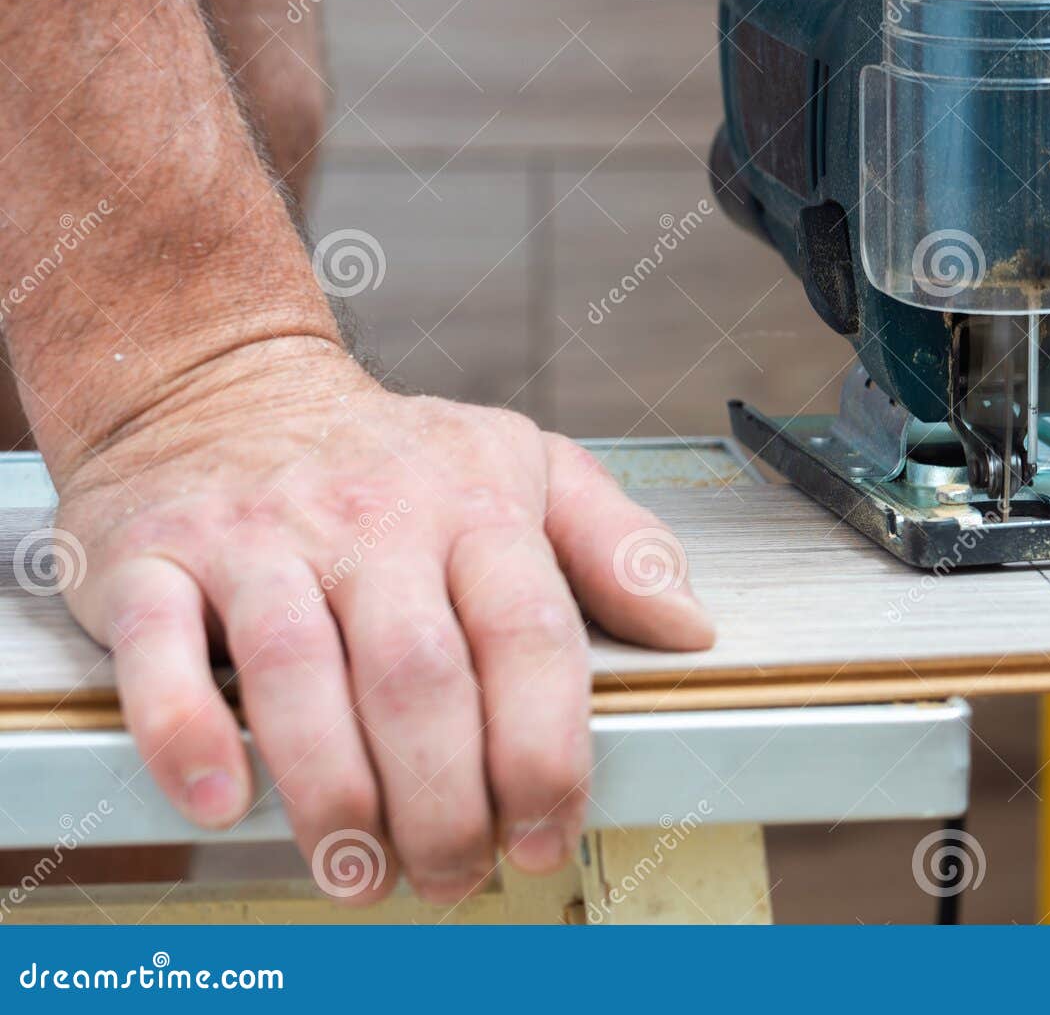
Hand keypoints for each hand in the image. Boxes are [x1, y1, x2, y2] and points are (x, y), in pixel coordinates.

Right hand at [53, 337, 714, 903]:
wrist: (220, 380)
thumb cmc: (389, 450)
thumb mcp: (525, 462)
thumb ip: (615, 543)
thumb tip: (689, 628)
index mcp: (474, 505)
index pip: (528, 636)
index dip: (545, 751)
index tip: (545, 831)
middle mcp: (371, 519)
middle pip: (419, 675)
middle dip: (445, 799)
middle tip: (455, 872)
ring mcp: (259, 535)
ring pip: (299, 672)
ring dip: (335, 793)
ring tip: (362, 871)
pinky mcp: (156, 557)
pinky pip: (162, 647)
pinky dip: (186, 730)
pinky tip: (221, 798)